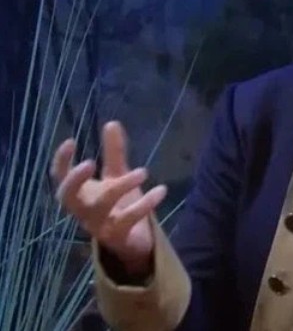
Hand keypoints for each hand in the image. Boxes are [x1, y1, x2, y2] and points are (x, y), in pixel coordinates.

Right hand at [51, 121, 167, 273]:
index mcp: (80, 194)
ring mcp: (98, 224)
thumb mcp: (116, 176)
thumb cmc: (118, 205)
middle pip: (67, 196)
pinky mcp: (118, 235)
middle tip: (90, 162)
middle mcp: (83, 209)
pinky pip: (129, 219)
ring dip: (122, 186)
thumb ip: (114, 153)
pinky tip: (161, 189)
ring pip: (102, 205)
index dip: (61, 161)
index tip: (71, 140)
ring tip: (143, 171)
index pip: (60, 177)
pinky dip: (145, 203)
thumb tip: (112, 123)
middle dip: (75, 180)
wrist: (132, 241)